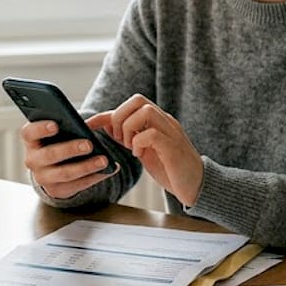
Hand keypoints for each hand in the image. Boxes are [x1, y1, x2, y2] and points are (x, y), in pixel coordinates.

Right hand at [21, 120, 114, 198]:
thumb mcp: (57, 131)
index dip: (41, 129)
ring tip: (103, 160)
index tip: (55, 125)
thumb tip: (86, 125)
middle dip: (70, 149)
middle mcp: (32, 160)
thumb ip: (65, 124)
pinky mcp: (56, 190)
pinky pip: (76, 185)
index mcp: (31, 140)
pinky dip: (93, 177)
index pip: (29, 133)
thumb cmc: (58, 140)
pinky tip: (106, 170)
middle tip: (88, 144)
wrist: (52, 166)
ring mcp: (43, 177)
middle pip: (49, 155)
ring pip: (65, 173)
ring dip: (86, 167)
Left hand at [89, 94, 203, 205]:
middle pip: (138, 100)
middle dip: (120, 117)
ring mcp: (171, 132)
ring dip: (129, 128)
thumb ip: (130, 137)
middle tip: (118, 139)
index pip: (129, 105)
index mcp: (157, 121)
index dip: (105, 114)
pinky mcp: (173, 147)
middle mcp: (165, 121)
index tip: (88, 125)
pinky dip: (139, 142)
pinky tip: (140, 155)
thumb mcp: (144, 150)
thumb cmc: (170, 169)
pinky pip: (152, 133)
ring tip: (129, 146)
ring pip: (145, 111)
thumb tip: (106, 127)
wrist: (196, 186)